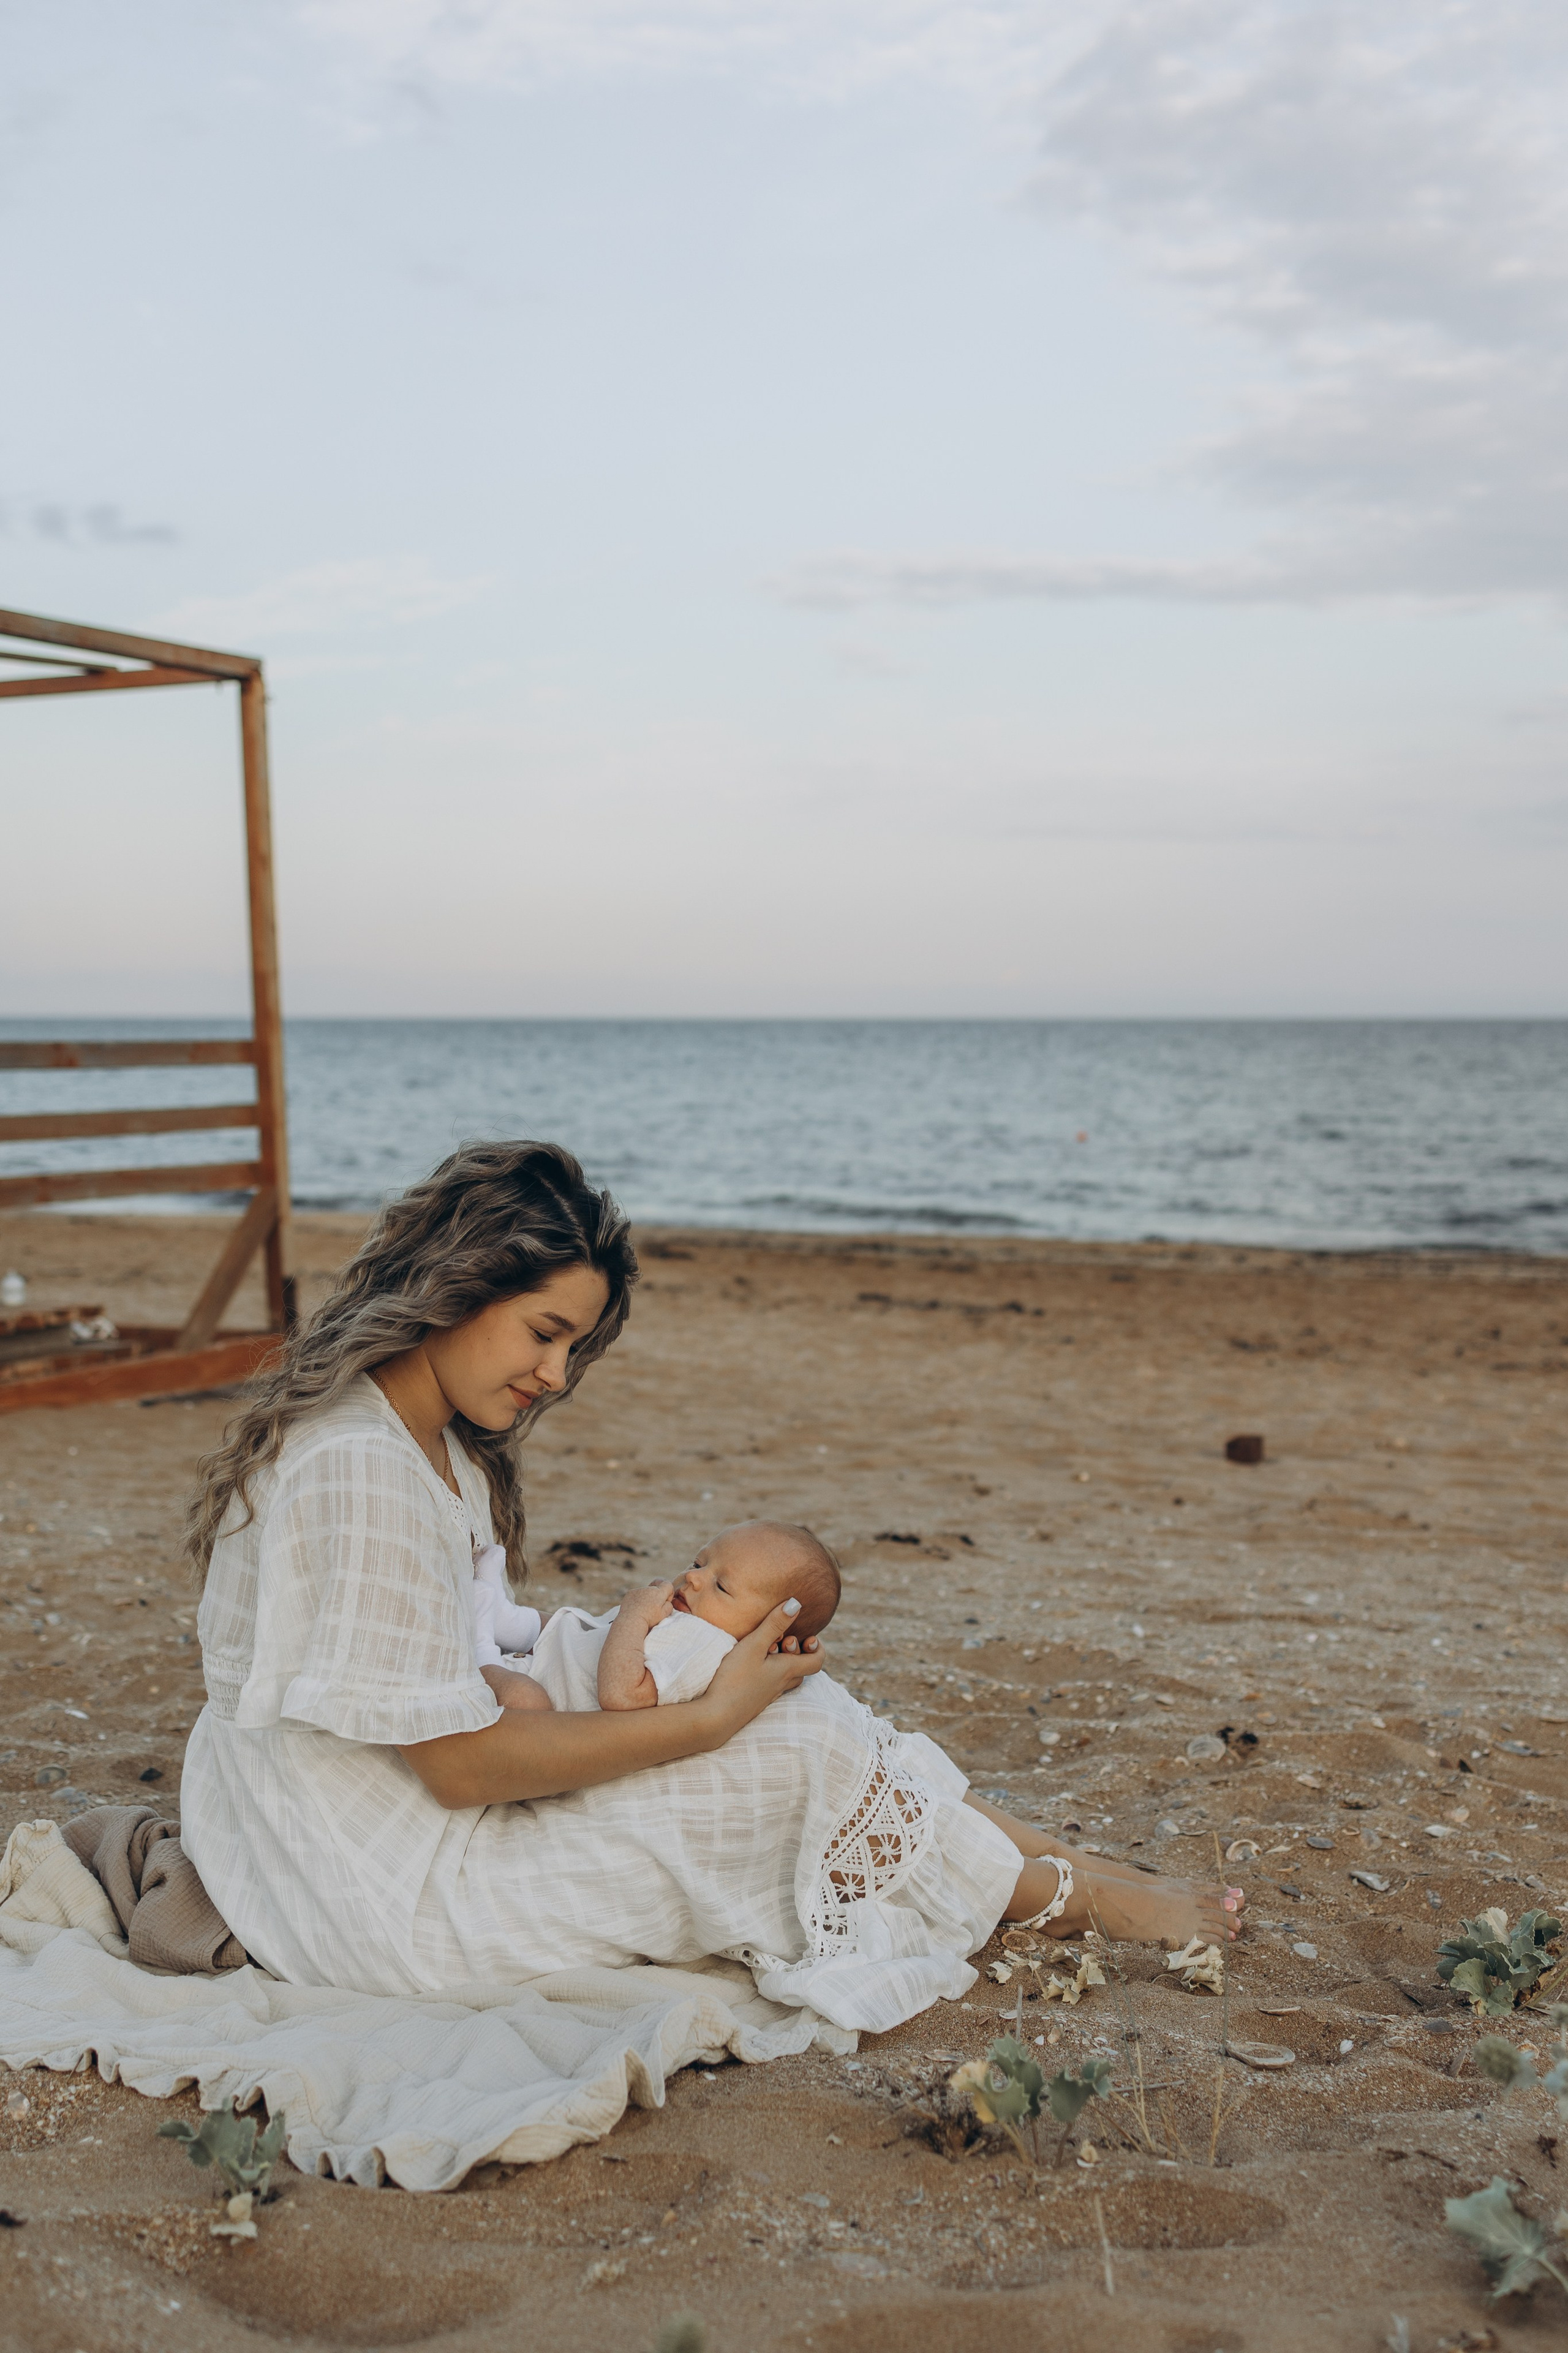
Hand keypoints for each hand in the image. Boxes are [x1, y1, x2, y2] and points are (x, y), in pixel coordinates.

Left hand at [617, 1579, 673, 1630]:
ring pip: (646, 1592)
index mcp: (658, 1592)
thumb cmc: (648, 1620)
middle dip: (657, 1596)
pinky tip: (636, 1610)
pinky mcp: (630, 1593)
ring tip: (643, 1611)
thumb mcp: (664, 1614)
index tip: (665, 1601)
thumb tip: (667, 1601)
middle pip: (656, 1588)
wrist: (631, 1622)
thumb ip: (669, 1605)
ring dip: (647, 1599)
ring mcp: (638, 1590)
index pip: (667, 1584)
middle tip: (654, 1609)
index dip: (669, 1592)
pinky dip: (638, 1600)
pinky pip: (637, 1594)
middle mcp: (648, 1588)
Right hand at [701, 1601, 825, 1741]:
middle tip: (782, 1640)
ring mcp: (767, 1696)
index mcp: (787, 1670)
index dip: (817, 1647)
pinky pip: (770, 1686)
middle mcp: (781, 1685)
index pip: (816, 1661)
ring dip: (783, 1663)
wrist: (715, 1717)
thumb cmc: (734, 1679)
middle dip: (798, 1652)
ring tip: (766, 1650)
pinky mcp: (754, 1702)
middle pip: (802, 1669)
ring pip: (786, 1678)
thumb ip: (774, 1624)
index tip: (808, 1636)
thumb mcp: (754, 1646)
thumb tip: (796, 1604)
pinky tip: (750, 1667)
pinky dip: (769, 1673)